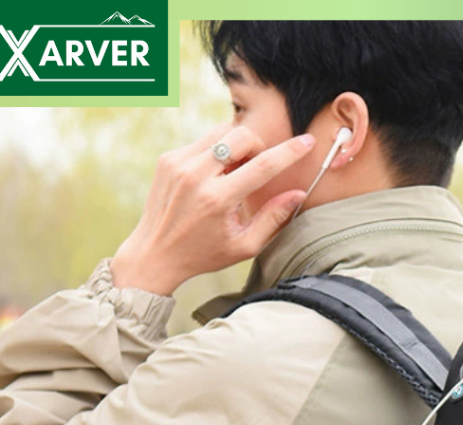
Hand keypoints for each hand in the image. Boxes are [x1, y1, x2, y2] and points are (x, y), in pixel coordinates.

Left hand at [110, 125, 314, 294]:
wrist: (154, 253)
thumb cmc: (203, 254)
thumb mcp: (245, 246)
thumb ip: (272, 218)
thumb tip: (298, 194)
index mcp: (218, 200)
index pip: (263, 166)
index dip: (289, 152)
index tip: (307, 142)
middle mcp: (196, 176)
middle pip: (241, 135)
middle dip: (258, 146)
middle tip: (257, 168)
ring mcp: (178, 163)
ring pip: (221, 131)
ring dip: (236, 147)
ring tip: (234, 175)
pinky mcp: (168, 158)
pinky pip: (203, 142)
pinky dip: (216, 154)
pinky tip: (213, 178)